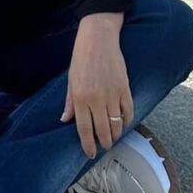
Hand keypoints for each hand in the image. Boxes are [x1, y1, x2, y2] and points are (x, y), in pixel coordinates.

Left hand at [61, 15, 132, 158]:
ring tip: (113, 138)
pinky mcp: (125, 87)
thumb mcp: (70, 79)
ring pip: (117, 123)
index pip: (84, 128)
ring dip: (115, 134)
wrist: (99, 38)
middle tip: (104, 147)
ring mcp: (112, 93)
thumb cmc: (81, 57)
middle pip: (102, 130)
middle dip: (103, 142)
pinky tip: (124, 123)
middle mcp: (96, 99)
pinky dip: (127, 120)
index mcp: (80, 97)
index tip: (89, 153)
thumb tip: (64, 120)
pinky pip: (128, 110)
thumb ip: (70, 102)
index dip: (87, 144)